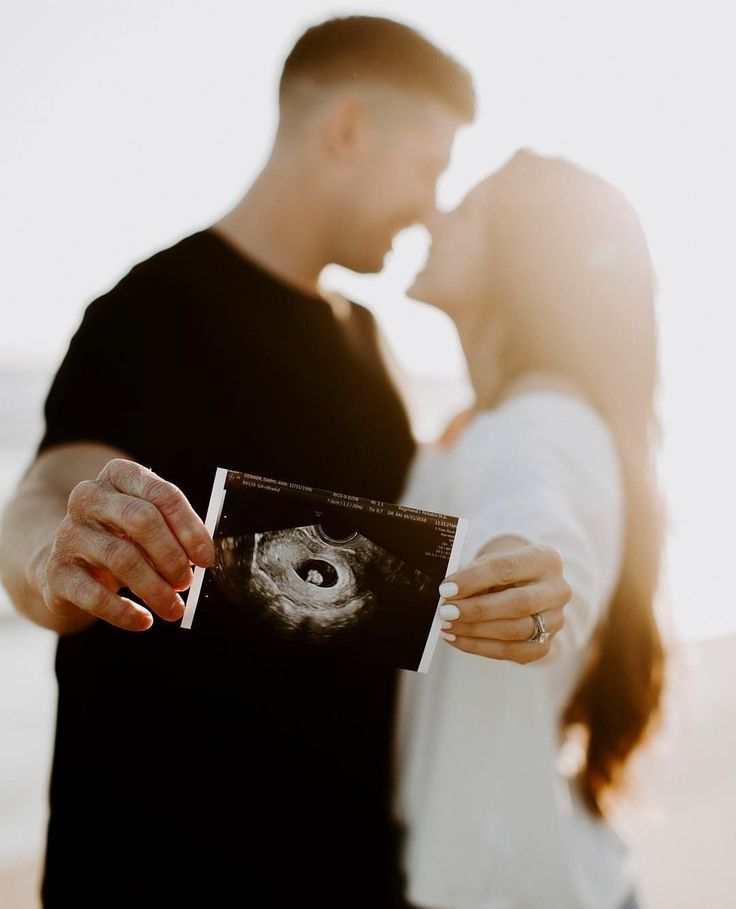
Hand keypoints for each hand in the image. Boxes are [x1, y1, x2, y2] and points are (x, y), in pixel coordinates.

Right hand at [33, 459, 214, 631]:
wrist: (66, 562)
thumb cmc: (121, 538)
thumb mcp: (147, 524)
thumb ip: (175, 531)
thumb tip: (203, 557)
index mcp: (119, 475)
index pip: (162, 493)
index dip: (190, 528)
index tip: (206, 559)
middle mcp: (89, 496)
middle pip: (142, 520)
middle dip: (172, 556)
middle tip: (187, 582)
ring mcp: (69, 531)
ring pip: (122, 558)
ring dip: (155, 588)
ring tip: (173, 607)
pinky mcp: (55, 570)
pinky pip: (94, 595)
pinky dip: (124, 613)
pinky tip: (143, 621)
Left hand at [437, 539, 570, 663]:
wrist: (525, 588)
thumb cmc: (503, 572)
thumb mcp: (491, 563)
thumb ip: (474, 575)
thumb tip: (448, 594)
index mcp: (546, 559)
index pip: (507, 568)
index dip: (474, 579)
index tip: (446, 588)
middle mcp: (558, 590)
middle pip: (518, 603)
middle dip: (477, 610)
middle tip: (446, 612)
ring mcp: (556, 621)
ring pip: (515, 631)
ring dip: (476, 630)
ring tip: (447, 627)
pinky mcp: (545, 645)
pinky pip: (511, 652)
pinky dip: (479, 647)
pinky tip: (457, 640)